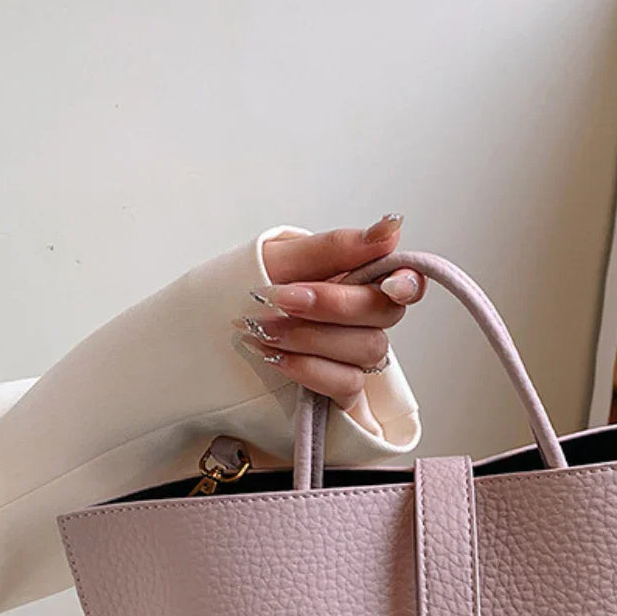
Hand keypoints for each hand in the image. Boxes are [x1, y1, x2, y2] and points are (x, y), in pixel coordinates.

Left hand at [233, 215, 426, 412]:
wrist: (208, 330)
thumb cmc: (247, 287)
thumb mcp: (282, 257)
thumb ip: (337, 246)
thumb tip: (392, 227)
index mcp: (357, 277)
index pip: (406, 280)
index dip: (408, 282)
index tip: (389, 283)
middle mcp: (363, 317)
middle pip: (385, 314)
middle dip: (331, 305)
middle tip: (282, 297)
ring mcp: (353, 355)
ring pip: (366, 350)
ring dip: (311, 337)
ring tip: (264, 328)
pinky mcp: (339, 388)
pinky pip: (347, 384)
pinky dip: (309, 369)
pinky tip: (275, 357)